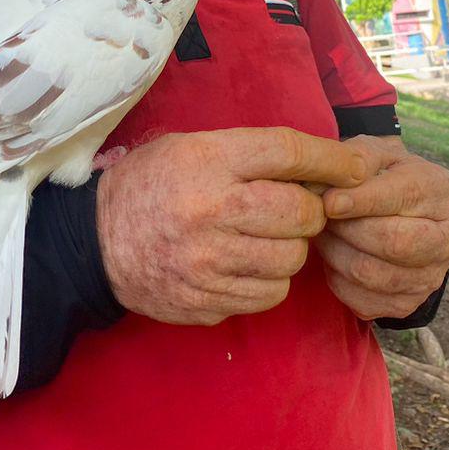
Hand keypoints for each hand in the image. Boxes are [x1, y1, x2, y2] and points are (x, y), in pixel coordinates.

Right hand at [96, 127, 368, 325]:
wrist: (94, 243)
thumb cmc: (151, 184)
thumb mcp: (190, 148)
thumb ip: (249, 154)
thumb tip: (319, 168)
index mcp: (207, 161)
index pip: (287, 152)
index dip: (329, 159)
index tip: (355, 165)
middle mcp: (210, 210)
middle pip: (300, 214)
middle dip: (310, 213)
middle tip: (295, 210)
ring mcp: (207, 263)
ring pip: (291, 261)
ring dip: (290, 250)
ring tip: (265, 238)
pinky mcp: (205, 301)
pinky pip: (267, 295)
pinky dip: (268, 281)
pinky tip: (245, 265)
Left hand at [316, 136, 448, 320]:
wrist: (403, 213)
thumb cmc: (384, 176)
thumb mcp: (377, 152)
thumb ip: (357, 159)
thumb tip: (331, 192)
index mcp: (444, 194)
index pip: (403, 199)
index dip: (361, 201)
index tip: (328, 201)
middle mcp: (448, 240)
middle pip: (393, 243)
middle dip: (347, 229)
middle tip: (322, 216)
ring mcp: (431, 277)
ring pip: (372, 275)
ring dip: (336, 253)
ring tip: (326, 232)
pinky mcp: (408, 304)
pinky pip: (362, 300)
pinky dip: (338, 279)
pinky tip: (336, 255)